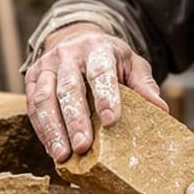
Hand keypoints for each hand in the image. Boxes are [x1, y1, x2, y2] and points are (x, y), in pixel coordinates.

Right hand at [24, 23, 166, 160]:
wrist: (77, 38)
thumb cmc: (109, 58)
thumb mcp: (131, 64)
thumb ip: (144, 85)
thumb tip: (161, 109)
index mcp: (97, 48)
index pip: (100, 71)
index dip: (105, 95)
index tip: (111, 120)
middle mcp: (68, 55)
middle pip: (69, 88)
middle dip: (75, 119)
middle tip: (82, 146)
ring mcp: (47, 66)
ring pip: (45, 98)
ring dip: (53, 129)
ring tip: (62, 155)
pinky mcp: (32, 78)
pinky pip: (33, 106)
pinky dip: (41, 129)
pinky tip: (51, 149)